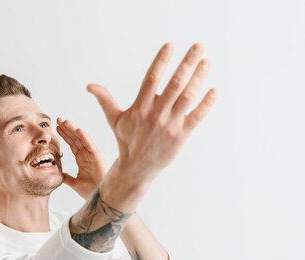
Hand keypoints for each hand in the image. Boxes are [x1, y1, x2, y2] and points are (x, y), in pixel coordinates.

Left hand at [56, 117, 107, 199]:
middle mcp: (87, 155)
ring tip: (65, 121)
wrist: (100, 198)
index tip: (56, 128)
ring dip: (73, 129)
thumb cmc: (91, 191)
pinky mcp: (97, 157)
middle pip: (75, 138)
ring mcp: (92, 155)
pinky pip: (90, 145)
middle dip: (67, 129)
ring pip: (81, 139)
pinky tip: (77, 130)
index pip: (72, 144)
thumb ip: (66, 177)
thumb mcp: (74, 183)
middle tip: (58, 119)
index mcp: (81, 159)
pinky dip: (84, 137)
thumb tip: (58, 174)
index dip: (64, 135)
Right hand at [86, 42, 217, 182]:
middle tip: (199, 46)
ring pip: (187, 97)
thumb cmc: (126, 141)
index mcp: (140, 107)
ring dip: (199, 79)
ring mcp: (170, 125)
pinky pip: (196, 117)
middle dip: (187, 63)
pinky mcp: (181, 136)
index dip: (160, 61)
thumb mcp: (114, 120)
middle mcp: (155, 114)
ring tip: (207, 62)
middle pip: (174, 84)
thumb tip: (90, 86)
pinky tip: (214, 90)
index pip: (151, 79)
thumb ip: (105, 100)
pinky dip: (206, 104)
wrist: (136, 169)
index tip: (170, 45)